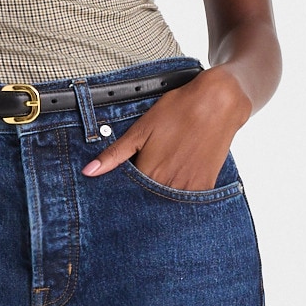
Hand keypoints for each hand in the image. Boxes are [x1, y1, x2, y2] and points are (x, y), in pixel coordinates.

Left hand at [80, 67, 250, 191]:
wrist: (218, 103)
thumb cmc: (178, 111)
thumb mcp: (141, 130)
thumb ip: (114, 154)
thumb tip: (88, 172)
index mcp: (148, 173)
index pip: (128, 192)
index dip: (126, 186)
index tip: (129, 177)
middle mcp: (168, 186)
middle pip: (148, 199)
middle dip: (143, 192)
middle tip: (152, 168)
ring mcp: (188, 188)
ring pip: (167, 202)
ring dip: (162, 194)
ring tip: (166, 169)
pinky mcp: (205, 186)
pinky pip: (188, 201)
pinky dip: (180, 194)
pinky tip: (180, 175)